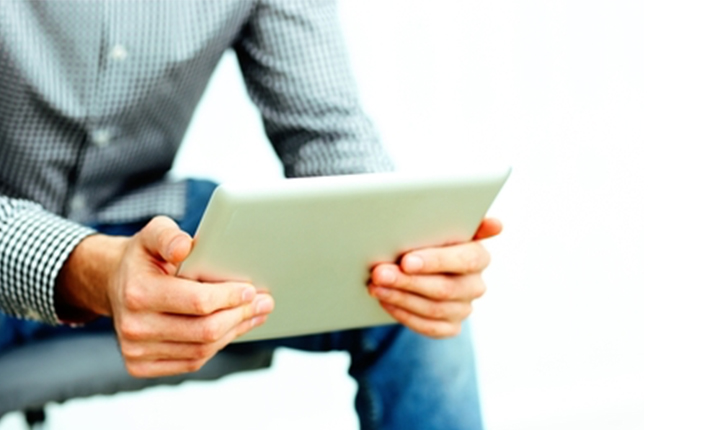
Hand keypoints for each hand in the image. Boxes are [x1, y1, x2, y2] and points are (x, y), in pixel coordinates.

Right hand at [56, 216, 273, 376]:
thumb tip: (185, 247)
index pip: (198, 302)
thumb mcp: (152, 234)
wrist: (113, 283)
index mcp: (138, 293)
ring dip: (234, 332)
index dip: (230, 297)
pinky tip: (232, 330)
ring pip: (202, 350)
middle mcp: (134, 327)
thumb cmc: (143, 257)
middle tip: (264, 303)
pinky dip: (216, 347)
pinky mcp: (140, 366)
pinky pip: (191, 361)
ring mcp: (135, 350)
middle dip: (240, 316)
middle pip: (204, 330)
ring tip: (254, 315)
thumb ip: (168, 235)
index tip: (251, 289)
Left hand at [368, 218, 501, 337]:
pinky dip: (404, 315)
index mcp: (479, 256)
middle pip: (444, 288)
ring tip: (375, 286)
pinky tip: (386, 301)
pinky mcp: (451, 326)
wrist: (420, 264)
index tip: (406, 261)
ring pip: (433, 309)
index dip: (435, 262)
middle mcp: (476, 285)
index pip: (464, 260)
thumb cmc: (429, 240)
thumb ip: (460, 219)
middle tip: (379, 273)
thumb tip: (496, 225)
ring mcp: (464, 308)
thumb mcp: (440, 225)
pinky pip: (429, 328)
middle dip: (407, 281)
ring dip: (400, 298)